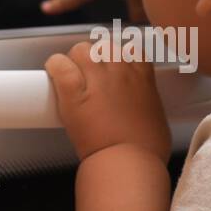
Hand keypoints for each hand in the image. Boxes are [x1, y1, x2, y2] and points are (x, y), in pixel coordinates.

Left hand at [44, 41, 171, 162]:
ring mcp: (97, 79)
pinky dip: (54, 67)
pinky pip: (59, 64)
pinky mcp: (74, 92)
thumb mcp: (156, 116)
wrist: (128, 163)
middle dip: (95, 58)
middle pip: (103, 46)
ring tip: (72, 78)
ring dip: (75, 61)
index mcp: (142, 76)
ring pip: (81, 50)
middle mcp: (120, 71)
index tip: (113, 70)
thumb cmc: (147, 148)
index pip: (130, 49)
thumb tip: (140, 106)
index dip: (119, 58)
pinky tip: (54, 75)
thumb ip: (146, 101)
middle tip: (90, 79)